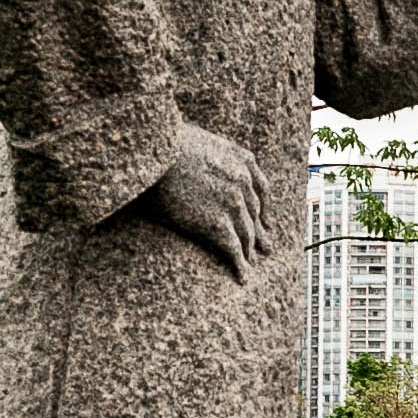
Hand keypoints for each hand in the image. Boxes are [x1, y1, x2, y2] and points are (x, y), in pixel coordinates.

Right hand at [137, 123, 277, 282]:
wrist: (153, 152)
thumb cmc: (163, 146)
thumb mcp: (199, 141)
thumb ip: (213, 155)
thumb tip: (203, 164)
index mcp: (242, 159)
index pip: (260, 189)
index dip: (263, 209)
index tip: (264, 222)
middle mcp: (243, 180)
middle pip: (255, 214)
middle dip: (259, 232)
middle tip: (264, 248)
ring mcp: (233, 203)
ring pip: (246, 233)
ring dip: (249, 251)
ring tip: (249, 263)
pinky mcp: (217, 223)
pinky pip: (233, 248)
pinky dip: (239, 265)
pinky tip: (242, 276)